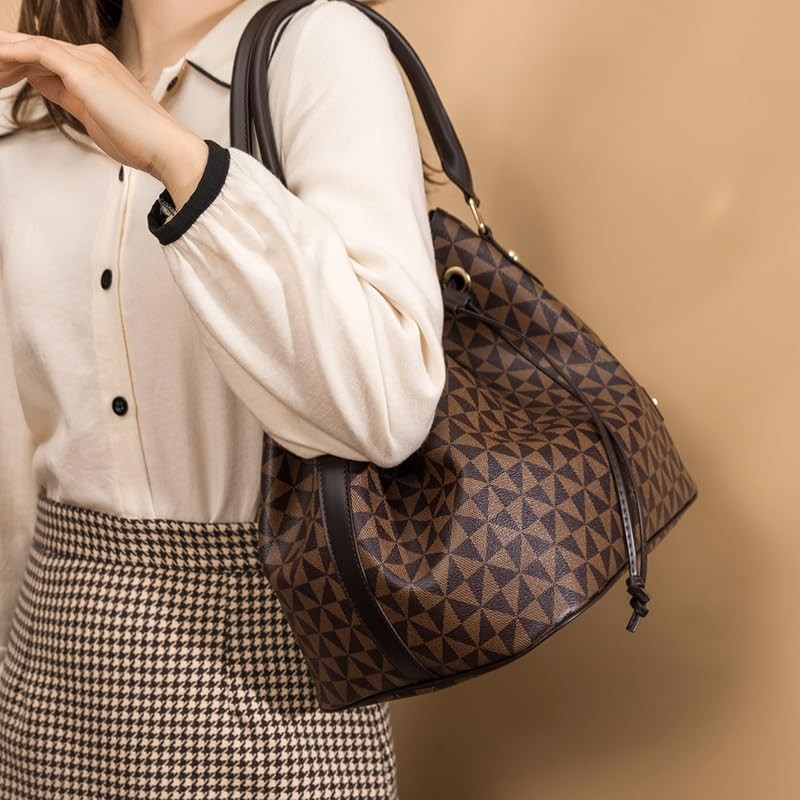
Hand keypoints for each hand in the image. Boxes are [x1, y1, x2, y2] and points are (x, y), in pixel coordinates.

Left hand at [0, 29, 206, 192]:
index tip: (1, 73)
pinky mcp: (84, 71)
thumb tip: (43, 83)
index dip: (21, 64)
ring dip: (5, 51)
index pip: (50, 58)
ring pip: (34, 45)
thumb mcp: (93, 114)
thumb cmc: (140, 140)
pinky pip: (38, 51)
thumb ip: (66, 95)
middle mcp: (94, 57)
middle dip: (8, 54)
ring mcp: (90, 61)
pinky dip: (14, 52)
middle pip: (38, 46)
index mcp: (98, 68)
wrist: (165, 147)